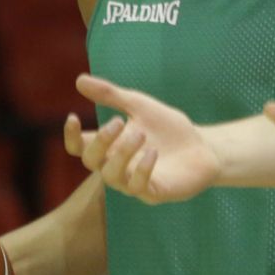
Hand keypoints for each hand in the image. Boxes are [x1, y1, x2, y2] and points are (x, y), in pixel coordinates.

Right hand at [64, 74, 220, 203]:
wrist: (202, 147)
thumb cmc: (168, 129)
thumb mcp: (139, 106)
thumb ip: (111, 95)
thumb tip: (79, 81)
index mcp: (110, 146)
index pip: (80, 147)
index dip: (71, 136)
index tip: (73, 117)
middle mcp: (116, 166)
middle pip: (91, 161)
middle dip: (100, 141)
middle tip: (118, 122)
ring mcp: (133, 182)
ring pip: (111, 176)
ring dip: (122, 154)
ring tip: (140, 134)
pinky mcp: (153, 192)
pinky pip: (138, 187)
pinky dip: (142, 170)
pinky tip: (153, 153)